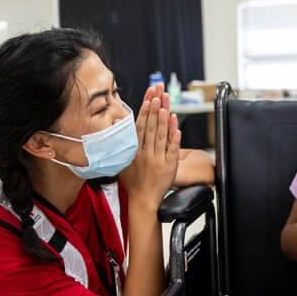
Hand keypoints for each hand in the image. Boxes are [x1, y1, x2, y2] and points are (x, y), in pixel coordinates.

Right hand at [118, 86, 179, 208]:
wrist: (143, 203)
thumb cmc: (132, 184)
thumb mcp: (122, 164)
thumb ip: (123, 148)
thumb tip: (120, 131)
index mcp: (135, 151)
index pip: (140, 126)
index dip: (145, 110)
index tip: (149, 97)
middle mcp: (146, 154)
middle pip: (151, 126)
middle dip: (155, 108)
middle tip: (158, 93)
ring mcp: (158, 159)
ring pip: (161, 135)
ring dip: (163, 118)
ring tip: (165, 103)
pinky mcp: (169, 166)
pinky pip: (173, 148)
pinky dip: (175, 136)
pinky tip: (177, 124)